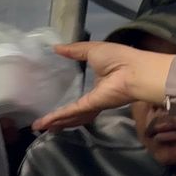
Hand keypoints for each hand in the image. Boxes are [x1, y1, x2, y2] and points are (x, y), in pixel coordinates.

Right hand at [33, 42, 172, 132]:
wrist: (134, 70)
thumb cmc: (118, 58)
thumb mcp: (93, 50)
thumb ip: (75, 51)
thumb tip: (56, 47)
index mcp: (99, 81)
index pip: (81, 92)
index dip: (68, 95)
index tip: (53, 97)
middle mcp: (96, 95)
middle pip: (76, 110)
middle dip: (62, 117)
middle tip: (45, 123)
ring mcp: (94, 103)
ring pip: (72, 115)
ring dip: (57, 121)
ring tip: (42, 127)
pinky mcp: (91, 106)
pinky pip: (71, 112)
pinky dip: (57, 117)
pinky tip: (44, 123)